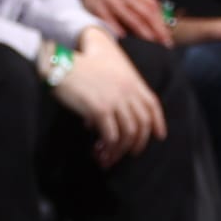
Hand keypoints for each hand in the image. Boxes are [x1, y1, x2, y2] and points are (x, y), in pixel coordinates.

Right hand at [47, 28, 167, 166]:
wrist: (61, 62)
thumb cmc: (79, 65)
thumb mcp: (105, 71)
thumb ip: (112, 92)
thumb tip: (96, 123)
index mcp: (131, 79)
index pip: (151, 104)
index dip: (158, 122)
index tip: (159, 136)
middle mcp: (127, 90)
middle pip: (142, 123)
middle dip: (138, 142)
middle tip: (131, 153)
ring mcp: (115, 100)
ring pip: (128, 133)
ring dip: (120, 150)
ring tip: (109, 158)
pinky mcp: (100, 109)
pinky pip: (111, 135)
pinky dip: (107, 147)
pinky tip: (98, 151)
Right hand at [77, 0, 173, 45]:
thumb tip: (152, 14)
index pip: (151, 3)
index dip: (161, 18)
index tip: (166, 31)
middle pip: (144, 11)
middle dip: (156, 27)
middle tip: (164, 40)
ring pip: (130, 16)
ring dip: (142, 29)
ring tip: (151, 39)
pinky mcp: (97, 7)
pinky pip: (110, 20)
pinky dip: (118, 28)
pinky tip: (124, 36)